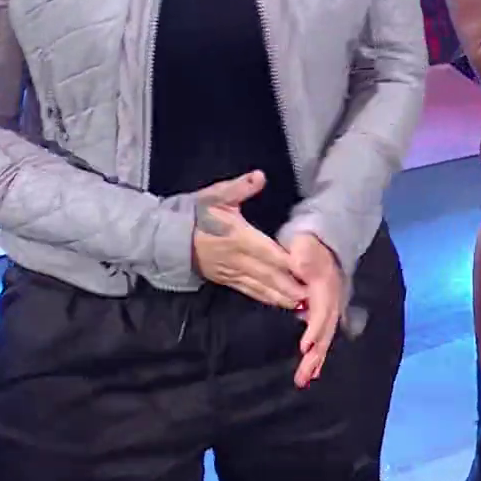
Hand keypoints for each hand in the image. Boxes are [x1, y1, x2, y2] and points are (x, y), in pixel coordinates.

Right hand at [191, 172, 306, 308]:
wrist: (169, 238)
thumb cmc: (196, 214)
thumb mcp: (216, 195)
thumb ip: (239, 187)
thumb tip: (260, 175)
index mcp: (238, 237)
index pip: (267, 251)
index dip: (286, 260)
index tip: (306, 267)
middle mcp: (237, 258)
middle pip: (267, 274)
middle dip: (289, 285)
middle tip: (311, 295)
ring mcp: (232, 272)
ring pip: (260, 287)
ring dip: (281, 296)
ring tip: (301, 304)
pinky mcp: (227, 280)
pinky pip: (249, 291)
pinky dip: (266, 298)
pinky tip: (280, 303)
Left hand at [285, 233, 343, 388]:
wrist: (320, 241)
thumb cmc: (307, 244)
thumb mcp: (304, 244)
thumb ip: (303, 255)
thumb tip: (300, 265)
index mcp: (326, 286)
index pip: (323, 311)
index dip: (315, 329)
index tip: (305, 347)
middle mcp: (332, 300)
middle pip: (326, 331)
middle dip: (316, 355)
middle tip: (303, 377)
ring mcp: (330, 308)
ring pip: (325, 337)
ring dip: (316, 359)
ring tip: (304, 379)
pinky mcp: (324, 313)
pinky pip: (322, 336)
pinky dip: (318, 353)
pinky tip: (311, 370)